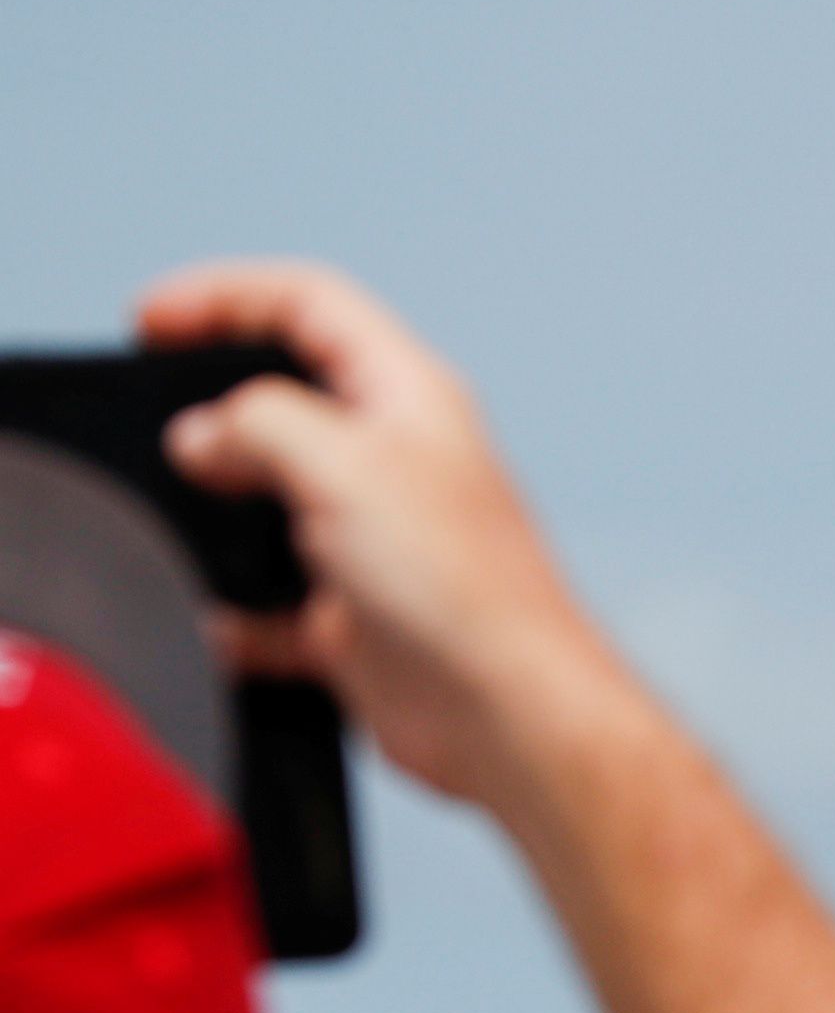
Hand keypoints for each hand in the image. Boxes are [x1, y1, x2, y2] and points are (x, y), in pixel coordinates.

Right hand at [138, 260, 646, 812]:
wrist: (509, 716)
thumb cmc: (466, 589)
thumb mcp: (344, 465)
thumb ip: (257, 425)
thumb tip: (200, 435)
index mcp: (408, 398)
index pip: (310, 304)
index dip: (224, 296)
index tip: (150, 318)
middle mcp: (393, 462)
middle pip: (282, 399)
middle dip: (208, 403)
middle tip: (149, 416)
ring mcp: (373, 541)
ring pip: (268, 502)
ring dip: (214, 512)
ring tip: (170, 516)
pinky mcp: (355, 619)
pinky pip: (269, 605)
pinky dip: (234, 613)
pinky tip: (217, 623)